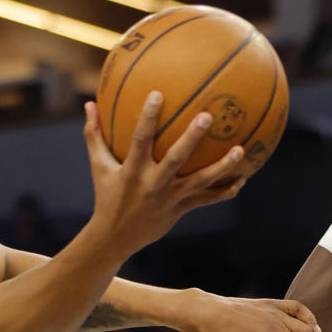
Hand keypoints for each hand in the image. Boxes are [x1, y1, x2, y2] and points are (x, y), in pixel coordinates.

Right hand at [83, 93, 245, 257]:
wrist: (115, 237)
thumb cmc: (106, 195)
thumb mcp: (98, 166)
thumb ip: (94, 134)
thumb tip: (88, 104)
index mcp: (132, 171)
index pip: (140, 140)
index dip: (148, 118)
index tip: (157, 93)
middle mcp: (153, 184)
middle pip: (176, 159)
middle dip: (192, 138)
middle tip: (208, 116)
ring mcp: (170, 198)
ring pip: (200, 181)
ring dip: (222, 167)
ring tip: (240, 150)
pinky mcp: (181, 209)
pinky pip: (207, 199)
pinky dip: (225, 191)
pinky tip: (243, 179)